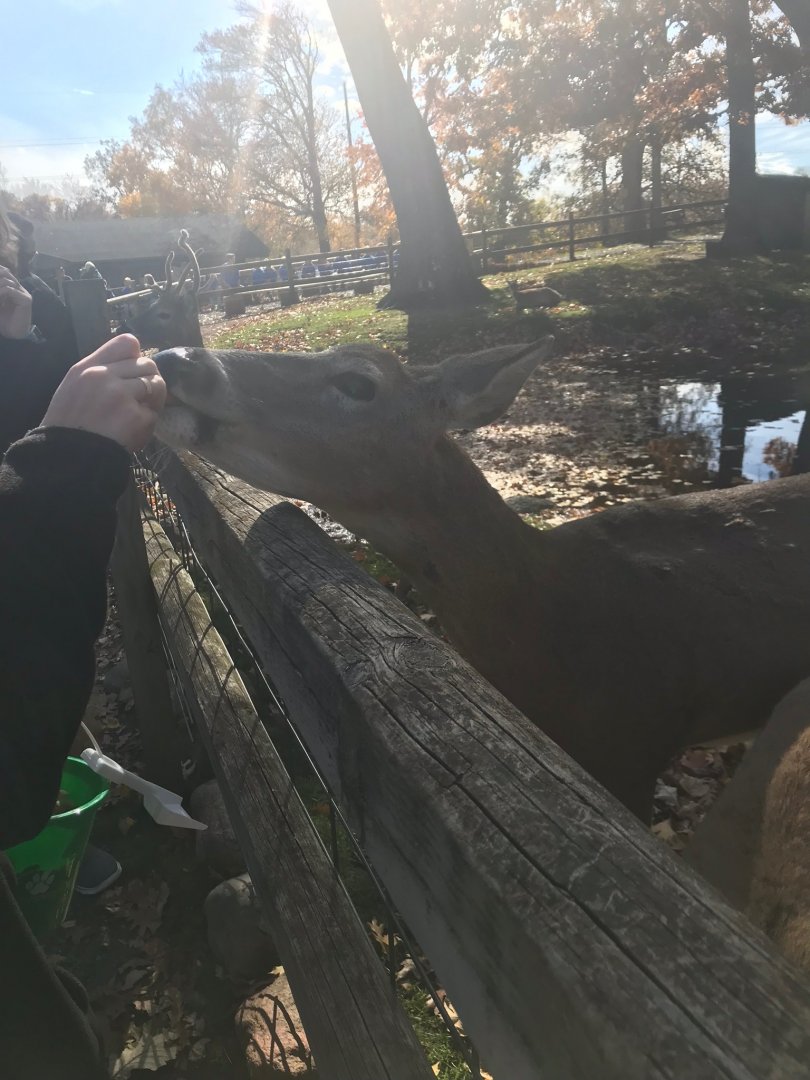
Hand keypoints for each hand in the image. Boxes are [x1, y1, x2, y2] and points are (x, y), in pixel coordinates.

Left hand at [0, 266, 32, 338]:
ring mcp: (24, 293)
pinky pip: (10, 290)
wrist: (13, 335)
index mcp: (12, 287)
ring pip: (7, 281)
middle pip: (5, 272)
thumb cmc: (3, 320)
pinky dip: (0, 293)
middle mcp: (19, 288)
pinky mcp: (26, 300)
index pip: (4, 271)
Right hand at [42, 334, 166, 451]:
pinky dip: (149, 422)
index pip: (128, 342)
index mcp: (89, 367)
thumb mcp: (74, 386)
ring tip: (138, 413)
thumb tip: (134, 358)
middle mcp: (106, 376)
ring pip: (157, 384)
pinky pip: (155, 412)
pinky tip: (134, 430)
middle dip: (148, 380)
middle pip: (147, 364)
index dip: (136, 357)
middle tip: (138, 399)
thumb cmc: (69, 425)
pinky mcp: (137, 417)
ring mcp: (123, 396)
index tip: (133, 373)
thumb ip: (101, 370)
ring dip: (154, 399)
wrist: (68, 458)